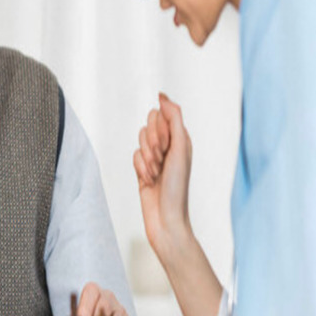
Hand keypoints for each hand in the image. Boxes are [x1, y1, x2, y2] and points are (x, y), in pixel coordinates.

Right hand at [133, 93, 193, 262]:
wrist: (166, 219)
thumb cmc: (178, 188)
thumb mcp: (181, 149)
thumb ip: (174, 119)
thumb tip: (162, 96)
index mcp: (182, 138)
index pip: (162, 114)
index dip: (160, 129)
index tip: (167, 148)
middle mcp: (169, 145)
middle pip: (149, 124)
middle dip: (151, 143)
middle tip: (160, 161)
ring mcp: (155, 157)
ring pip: (140, 140)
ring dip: (146, 158)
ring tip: (155, 174)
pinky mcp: (143, 168)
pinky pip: (133, 155)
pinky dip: (139, 168)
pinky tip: (148, 180)